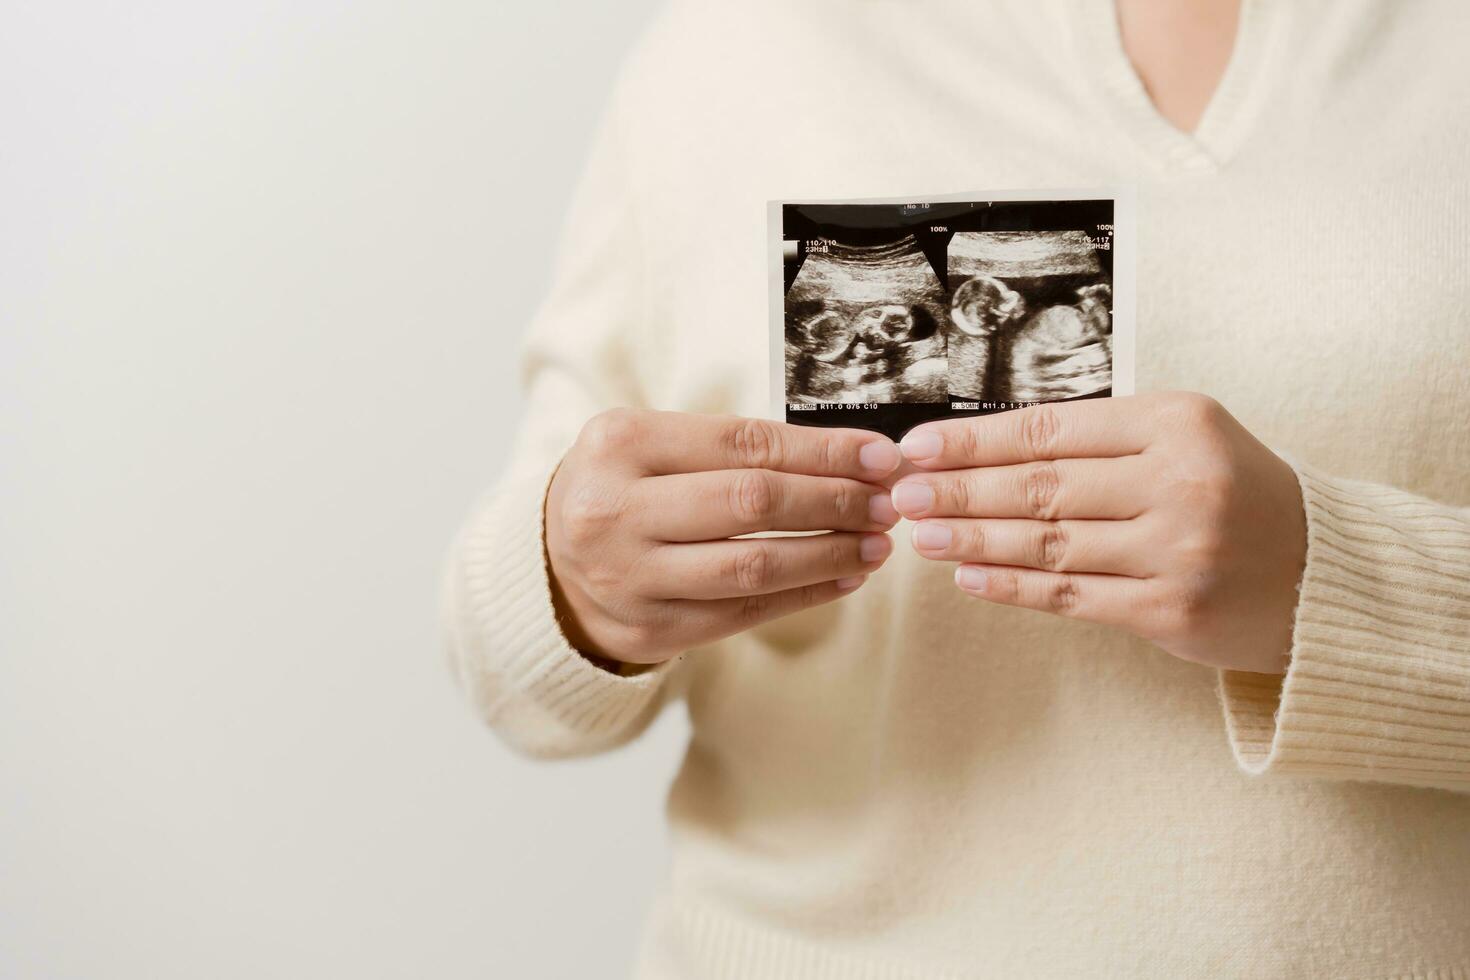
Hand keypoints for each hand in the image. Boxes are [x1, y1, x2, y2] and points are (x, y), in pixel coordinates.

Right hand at [546, 410, 901, 664]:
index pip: (743, 444)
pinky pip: (743, 613)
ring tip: (876, 543)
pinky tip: (844, 577)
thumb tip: (852, 457)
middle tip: (887, 502)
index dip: (822, 452)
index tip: (881, 456)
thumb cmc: (624, 489)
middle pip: (751, 504)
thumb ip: (735, 447)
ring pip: (752, 567)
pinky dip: (804, 595)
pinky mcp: (649, 630)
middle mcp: (616, 511)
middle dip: (834, 501)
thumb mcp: (654, 445)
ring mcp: (629, 578)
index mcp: (620, 445)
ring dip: (829, 554)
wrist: (551, 563)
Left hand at [891, 392, 1306, 674]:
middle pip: (1040, 486)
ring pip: (1047, 543)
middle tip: (900, 494)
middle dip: (959, 490)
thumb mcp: (1182, 438)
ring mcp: (1177, 550)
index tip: (916, 447)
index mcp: (1176, 422)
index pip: (1049, 429)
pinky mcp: (1172, 610)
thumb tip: (982, 449)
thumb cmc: (1232, 493)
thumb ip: (1098, 438)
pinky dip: (1011, 586)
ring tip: (919, 533)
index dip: (973, 441)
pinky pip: (1070, 596)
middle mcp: (1179, 482)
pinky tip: (966, 577)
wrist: (1321, 571)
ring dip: (972, 539)